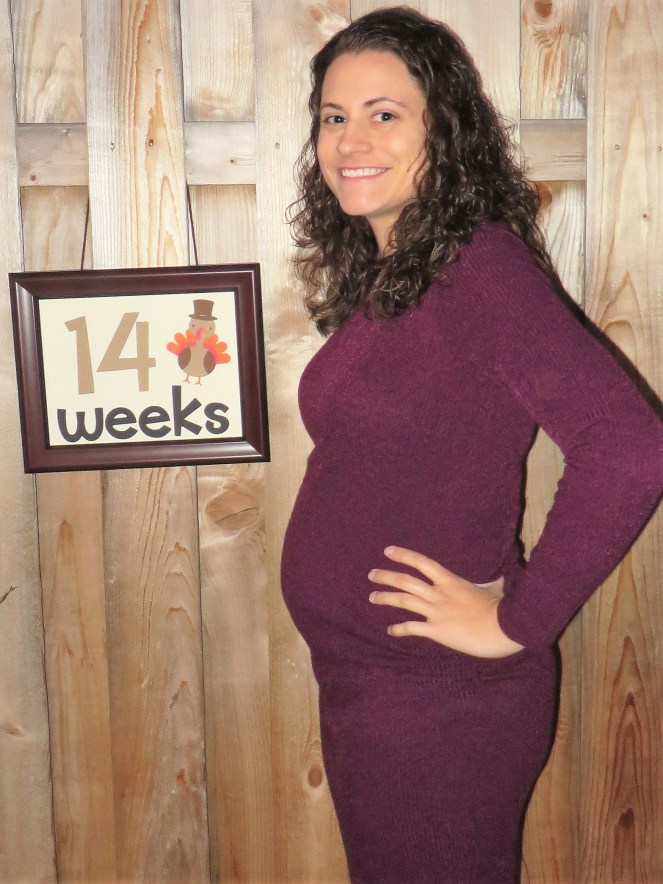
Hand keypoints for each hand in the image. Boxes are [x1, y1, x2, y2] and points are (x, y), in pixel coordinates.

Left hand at [368, 546, 522, 658]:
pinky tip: (390, 630)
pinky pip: (412, 628)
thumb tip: (501, 577)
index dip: (403, 555)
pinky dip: (398, 629)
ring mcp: (436, 612)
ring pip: (404, 601)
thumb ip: (490, 582)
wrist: (505, 627)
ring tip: (372, 597)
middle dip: (386, 577)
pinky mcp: (437, 631)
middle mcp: (439, 594)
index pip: (422, 563)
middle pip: (406, 581)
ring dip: (386, 598)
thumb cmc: (502, 608)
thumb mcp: (495, 588)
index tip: (388, 551)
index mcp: (451, 581)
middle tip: (371, 575)